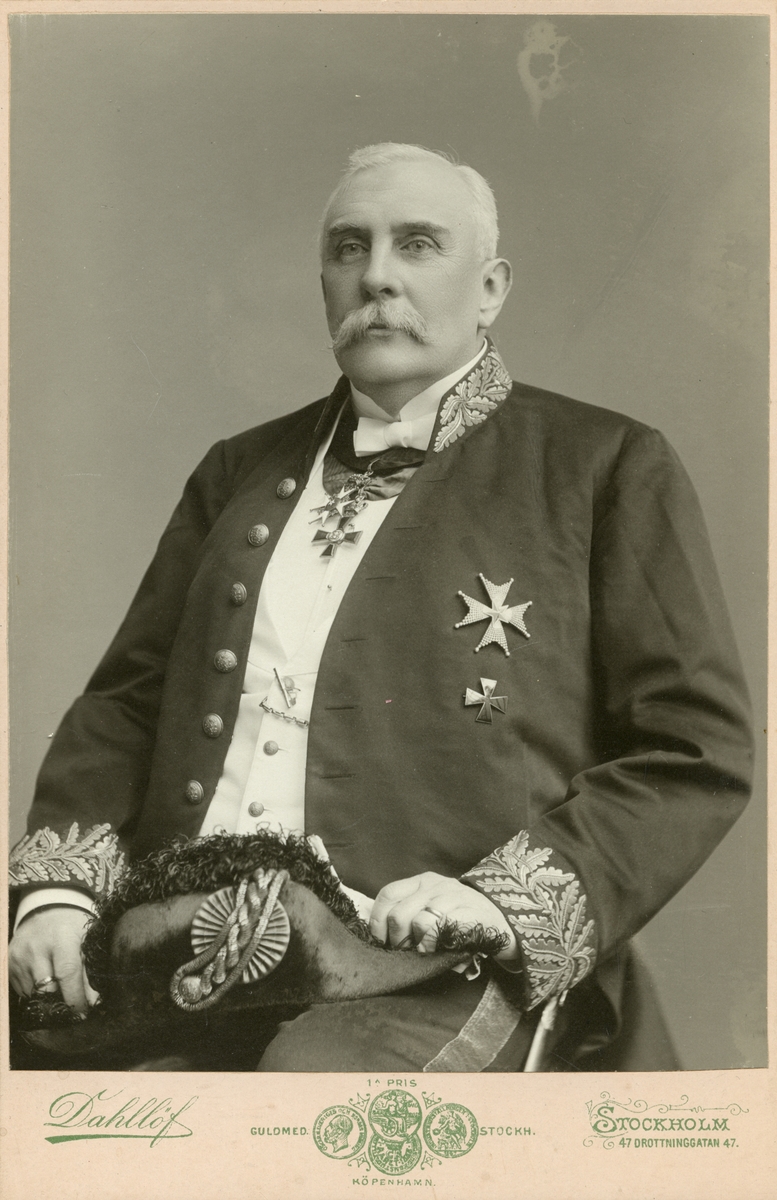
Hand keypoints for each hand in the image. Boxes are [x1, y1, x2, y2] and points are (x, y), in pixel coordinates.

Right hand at [8, 907, 99, 1013]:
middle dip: (60, 1003)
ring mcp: (19, 956)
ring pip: (33, 994)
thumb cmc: (70, 928)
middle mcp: (36, 947)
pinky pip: (23, 991)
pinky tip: (45, 983)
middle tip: (71, 1009)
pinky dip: (35, 993)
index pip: (67, 974)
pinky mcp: (8, 964)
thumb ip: (89, 971)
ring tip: (59, 992)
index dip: (75, 998)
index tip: (82, 1013)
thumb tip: (93, 1002)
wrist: (44, 912)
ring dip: (47, 999)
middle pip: (47, 989)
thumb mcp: (86, 942)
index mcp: (61, 937)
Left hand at [369, 872, 517, 960]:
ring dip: (416, 946)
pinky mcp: (469, 913)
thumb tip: (381, 933)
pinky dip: (435, 945)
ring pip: (418, 923)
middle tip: (405, 952)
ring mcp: (453, 898)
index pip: (388, 894)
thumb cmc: (463, 917)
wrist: (505, 919)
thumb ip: (411, 911)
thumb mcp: (435, 906)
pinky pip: (441, 930)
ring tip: (424, 951)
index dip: (377, 920)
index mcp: (423, 881)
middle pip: (399, 914)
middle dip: (397, 941)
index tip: (380, 940)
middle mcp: (436, 886)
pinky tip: (439, 950)